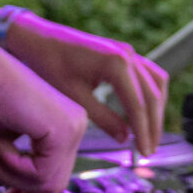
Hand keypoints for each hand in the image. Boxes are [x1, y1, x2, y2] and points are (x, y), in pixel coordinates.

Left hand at [0, 13, 168, 154]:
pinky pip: (148, 75)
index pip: (138, 105)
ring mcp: (127, 51)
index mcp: (116, 63)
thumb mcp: (75, 97)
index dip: (144, 132)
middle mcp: (127, 54)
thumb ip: (104, 119)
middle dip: (153, 126)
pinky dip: (150, 95)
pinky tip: (145, 113)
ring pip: (156, 84)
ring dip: (156, 111)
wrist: (36, 39)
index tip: (145, 153)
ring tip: (150, 136)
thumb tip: (125, 138)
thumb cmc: (49, 65)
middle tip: (149, 151)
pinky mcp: (124, 53)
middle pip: (152, 96)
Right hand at [0, 46, 85, 192]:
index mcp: (60, 127)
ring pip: (48, 182)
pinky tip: (0, 144)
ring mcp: (73, 127)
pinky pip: (43, 173)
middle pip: (54, 183)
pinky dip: (15, 167)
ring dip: (11, 177)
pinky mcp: (64, 129)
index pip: (52, 175)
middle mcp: (73, 126)